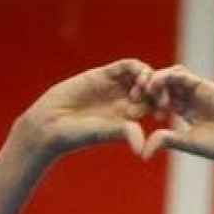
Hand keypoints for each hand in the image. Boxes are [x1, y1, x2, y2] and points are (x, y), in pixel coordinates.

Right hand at [14, 59, 152, 156]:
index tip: (162, 112)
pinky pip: (125, 66)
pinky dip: (136, 68)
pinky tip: (139, 78)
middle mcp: (123, 100)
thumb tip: (141, 148)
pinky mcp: (102, 74)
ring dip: (149, 78)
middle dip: (159, 90)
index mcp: (128, 117)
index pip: (154, 105)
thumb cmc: (77, 135)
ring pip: (141, 74)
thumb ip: (123, 132)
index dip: (161, 106)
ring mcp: (113, 86)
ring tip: (147, 88)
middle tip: (160, 98)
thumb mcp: (104, 132)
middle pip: (151, 88)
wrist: (50, 123)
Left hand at [137, 65, 213, 172]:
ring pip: (171, 77)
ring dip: (155, 80)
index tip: (133, 110)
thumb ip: (167, 141)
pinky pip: (181, 74)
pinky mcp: (205, 85)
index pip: (161, 100)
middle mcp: (192, 99)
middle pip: (164, 86)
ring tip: (144, 91)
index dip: (146, 102)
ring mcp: (199, 90)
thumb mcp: (188, 142)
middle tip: (133, 96)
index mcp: (187, 113)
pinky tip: (157, 87)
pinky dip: (166, 77)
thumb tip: (143, 153)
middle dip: (147, 88)